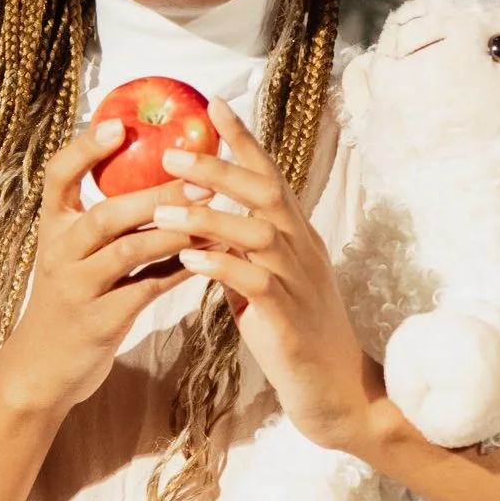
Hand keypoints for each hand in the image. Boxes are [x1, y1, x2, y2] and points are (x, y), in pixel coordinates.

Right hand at [0, 121, 195, 421]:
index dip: (85, 149)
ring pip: (129, 251)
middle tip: (201, 175)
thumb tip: (153, 172)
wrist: (41, 369)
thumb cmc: (68, 301)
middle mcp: (59, 254)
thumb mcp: (70, 256)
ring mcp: (77, 289)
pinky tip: (209, 257)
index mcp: (52, 229)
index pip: (57, 176)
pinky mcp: (99, 322)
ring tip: (213, 214)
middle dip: (156, 193)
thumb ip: (99, 221)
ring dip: (175, 230)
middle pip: (106, 214)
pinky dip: (180, 269)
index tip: (118, 126)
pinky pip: (146, 289)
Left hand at [154, 99, 398, 457]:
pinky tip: (189, 261)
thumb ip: (243, 251)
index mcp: (299, 237)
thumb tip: (206, 224)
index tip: (212, 106)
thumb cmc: (297, 335)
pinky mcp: (289, 320)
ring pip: (257, 233)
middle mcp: (304, 250)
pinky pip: (255, 284)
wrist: (336, 393)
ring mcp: (300, 283)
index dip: (244, 140)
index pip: (272, 175)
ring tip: (163, 208)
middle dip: (219, 169)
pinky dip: (221, 267)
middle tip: (173, 154)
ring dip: (209, 217)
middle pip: (266, 193)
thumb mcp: (269, 283)